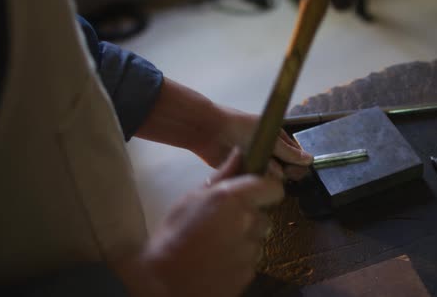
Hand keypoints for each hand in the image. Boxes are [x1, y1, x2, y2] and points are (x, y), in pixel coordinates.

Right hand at [117, 148, 282, 296]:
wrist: (163, 283)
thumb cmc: (172, 235)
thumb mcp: (191, 198)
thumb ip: (221, 176)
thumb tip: (238, 153)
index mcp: (233, 198)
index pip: (273, 188)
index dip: (267, 190)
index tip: (257, 194)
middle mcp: (247, 222)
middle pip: (263, 216)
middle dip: (249, 218)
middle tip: (224, 224)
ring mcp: (250, 250)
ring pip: (257, 239)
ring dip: (245, 239)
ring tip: (217, 245)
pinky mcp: (250, 273)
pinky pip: (252, 260)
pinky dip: (240, 259)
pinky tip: (219, 261)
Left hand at [135, 78, 312, 180]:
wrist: (209, 131)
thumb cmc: (240, 127)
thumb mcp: (268, 137)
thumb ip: (287, 151)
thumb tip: (310, 160)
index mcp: (277, 138)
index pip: (294, 155)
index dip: (296, 163)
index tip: (294, 170)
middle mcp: (268, 151)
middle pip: (284, 169)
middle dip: (281, 172)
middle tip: (273, 170)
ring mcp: (256, 162)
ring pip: (269, 177)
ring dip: (266, 178)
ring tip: (259, 172)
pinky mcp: (243, 172)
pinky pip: (254, 181)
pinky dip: (254, 182)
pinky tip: (252, 181)